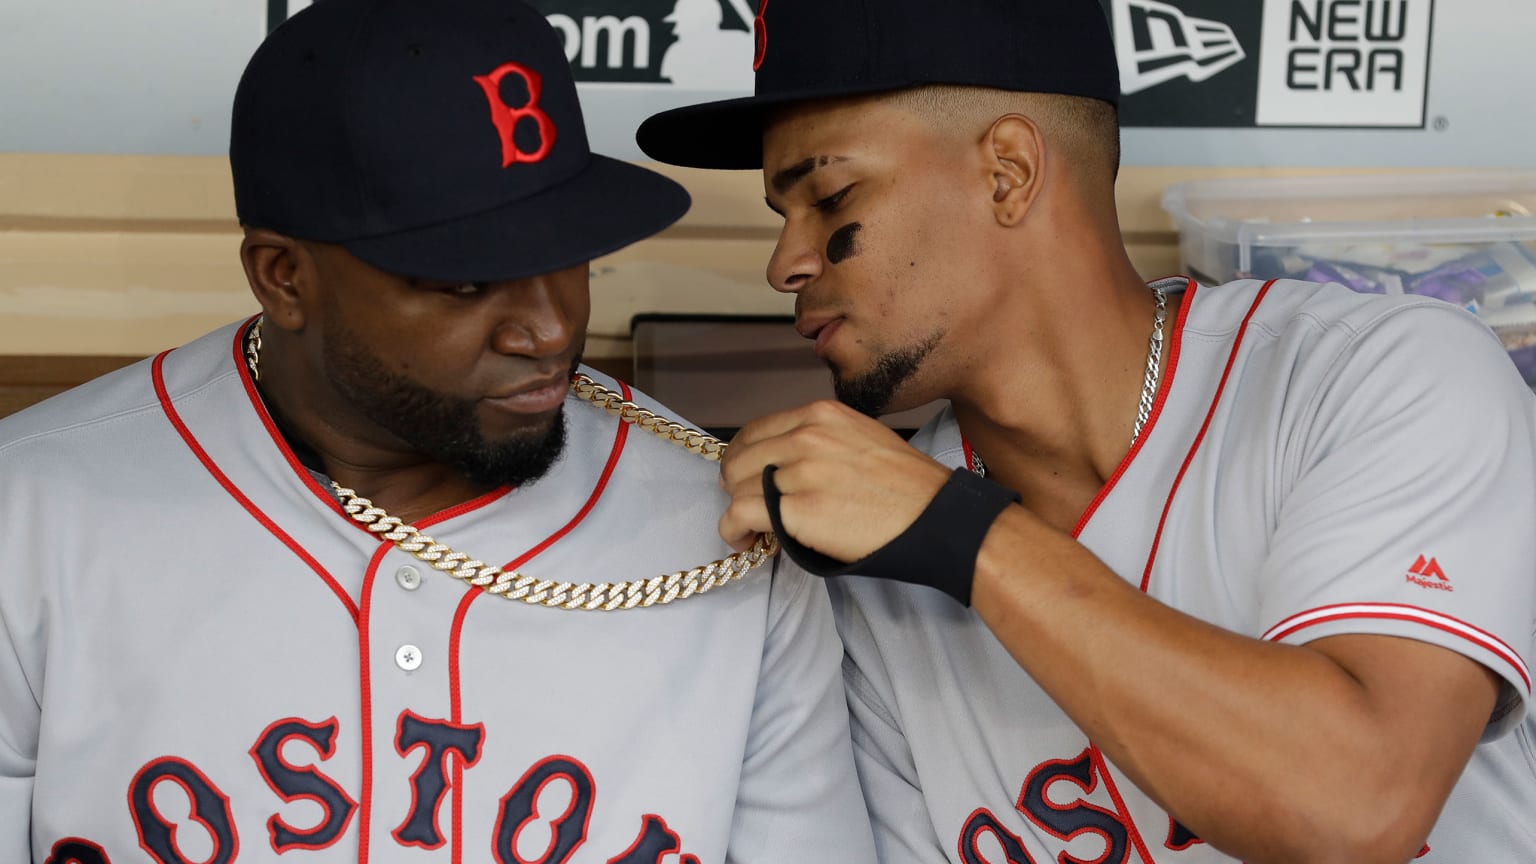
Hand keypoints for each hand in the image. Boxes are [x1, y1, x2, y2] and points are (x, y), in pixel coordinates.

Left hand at [718, 400, 952, 559]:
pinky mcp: (796, 511)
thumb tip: (785, 464)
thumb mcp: (861, 437)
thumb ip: (820, 441)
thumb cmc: (907, 485)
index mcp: (820, 415)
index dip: (744, 459)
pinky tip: (747, 540)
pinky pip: (740, 517)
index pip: (755, 432)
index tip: (746, 478)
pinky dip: (735, 531)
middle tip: (750, 508)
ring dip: (739, 513)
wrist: (934, 517)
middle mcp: (805, 437)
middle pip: (740, 461)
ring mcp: (799, 473)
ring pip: (737, 490)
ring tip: (752, 530)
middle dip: (738, 486)